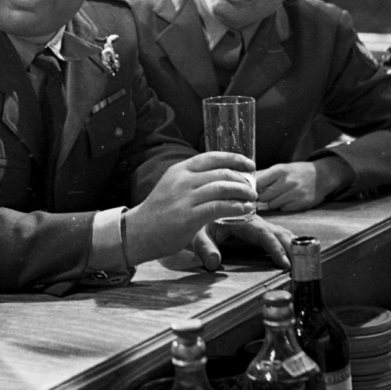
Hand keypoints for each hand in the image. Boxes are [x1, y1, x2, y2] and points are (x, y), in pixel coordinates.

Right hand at [123, 152, 255, 265]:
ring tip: (252, 198)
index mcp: (179, 170)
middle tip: (253, 187)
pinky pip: (219, 207)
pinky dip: (236, 207)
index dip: (234, 158)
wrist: (137, 232)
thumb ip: (192, 180)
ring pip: (223, 188)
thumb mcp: (172, 186)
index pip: (212, 157)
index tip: (249, 164)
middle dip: (242, 179)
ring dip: (242, 192)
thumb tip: (220, 178)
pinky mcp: (189, 217)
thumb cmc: (158, 212)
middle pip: (221, 172)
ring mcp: (185, 198)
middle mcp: (183, 180)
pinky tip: (244, 210)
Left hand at [189, 217, 295, 270]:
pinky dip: (286, 241)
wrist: (195, 209)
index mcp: (241, 219)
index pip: (263, 234)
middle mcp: (251, 220)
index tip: (285, 262)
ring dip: (292, 243)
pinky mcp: (255, 229)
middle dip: (291, 246)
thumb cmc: (197, 221)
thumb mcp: (197, 234)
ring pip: (278, 232)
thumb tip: (213, 264)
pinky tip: (295, 250)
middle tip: (305, 262)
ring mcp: (255, 224)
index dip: (275, 248)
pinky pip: (274, 234)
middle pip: (277, 232)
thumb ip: (204, 247)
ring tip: (306, 258)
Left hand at [255, 158, 352, 211]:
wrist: (321, 176)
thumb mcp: (281, 168)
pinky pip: (284, 209)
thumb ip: (264, 175)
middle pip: (264, 197)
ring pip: (273, 204)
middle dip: (262, 198)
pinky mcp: (301, 203)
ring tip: (278, 196)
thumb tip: (247, 182)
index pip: (258, 183)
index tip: (252, 191)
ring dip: (272, 203)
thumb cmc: (296, 172)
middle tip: (265, 196)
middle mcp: (287, 181)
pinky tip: (287, 200)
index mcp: (279, 170)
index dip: (253, 189)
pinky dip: (282, 206)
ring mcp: (295, 193)